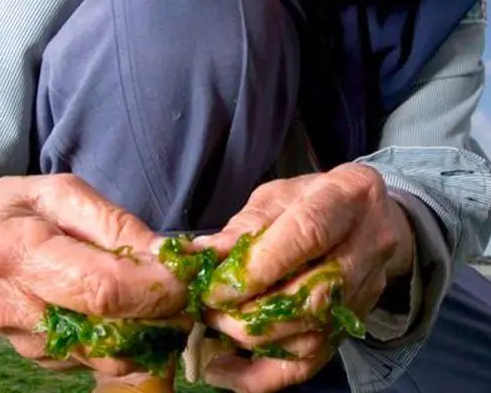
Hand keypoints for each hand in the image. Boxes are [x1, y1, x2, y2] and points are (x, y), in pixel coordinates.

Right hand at [0, 175, 188, 374]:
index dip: (153, 287)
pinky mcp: (36, 359)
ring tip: (164, 297)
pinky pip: (96, 359)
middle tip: (188, 290)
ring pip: (107, 356)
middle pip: (107, 332)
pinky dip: (127, 340)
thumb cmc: (24, 206)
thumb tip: (166, 256)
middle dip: (161, 314)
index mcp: (16, 251)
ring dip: (150, 332)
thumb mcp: (67, 193)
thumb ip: (115, 224)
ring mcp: (23, 342)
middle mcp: (13, 307)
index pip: (100, 287)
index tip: (188, 275)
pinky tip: (132, 310)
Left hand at [194, 164, 414, 392]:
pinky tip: (225, 370)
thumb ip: (245, 225)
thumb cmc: (315, 199)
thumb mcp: (279, 196)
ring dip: (253, 339)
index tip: (215, 286)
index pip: (306, 236)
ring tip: (215, 328)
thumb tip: (201, 254)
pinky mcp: (354, 325)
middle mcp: (367, 247)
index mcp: (346, 197)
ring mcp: (366, 292)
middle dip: (250, 312)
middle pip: (312, 296)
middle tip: (209, 308)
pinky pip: (312, 363)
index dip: (257, 267)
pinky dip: (263, 375)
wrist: (370, 217)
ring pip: (312, 335)